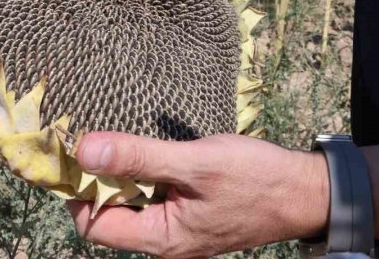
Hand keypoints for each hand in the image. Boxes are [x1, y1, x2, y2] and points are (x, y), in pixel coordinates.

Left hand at [66, 132, 329, 257]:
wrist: (304, 191)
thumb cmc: (254, 179)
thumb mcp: (193, 163)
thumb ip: (138, 157)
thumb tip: (84, 150)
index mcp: (161, 238)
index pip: (93, 224)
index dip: (78, 190)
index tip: (73, 153)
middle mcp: (164, 240)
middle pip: (108, 213)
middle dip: (96, 178)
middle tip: (93, 138)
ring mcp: (176, 226)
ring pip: (129, 201)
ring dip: (119, 173)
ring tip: (117, 140)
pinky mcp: (187, 212)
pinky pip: (150, 194)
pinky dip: (141, 172)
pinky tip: (146, 150)